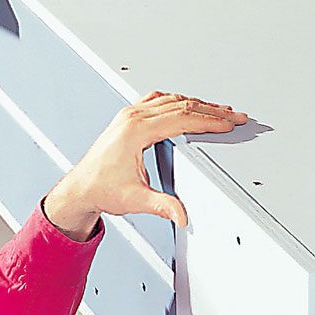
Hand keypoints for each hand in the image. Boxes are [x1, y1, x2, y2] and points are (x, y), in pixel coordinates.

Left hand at [43, 91, 248, 237]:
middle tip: (234, 116)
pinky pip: (158, 101)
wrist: (80, 188)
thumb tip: (182, 214)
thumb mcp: (135, 200)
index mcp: (136, 131)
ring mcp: (129, 115)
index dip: (209, 121)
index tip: (228, 124)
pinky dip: (179, 102)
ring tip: (219, 110)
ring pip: (171, 100)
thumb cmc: (101, 189)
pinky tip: (188, 105)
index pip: (182, 119)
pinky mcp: (128, 118)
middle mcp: (132, 117)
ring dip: (198, 104)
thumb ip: (162, 206)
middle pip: (181, 105)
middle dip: (212, 111)